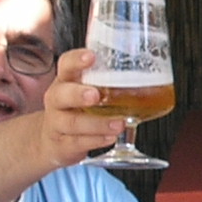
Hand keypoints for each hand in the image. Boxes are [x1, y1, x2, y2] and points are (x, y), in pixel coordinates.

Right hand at [39, 48, 130, 167]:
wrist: (51, 140)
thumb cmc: (76, 109)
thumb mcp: (85, 91)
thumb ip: (107, 82)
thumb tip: (150, 73)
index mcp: (66, 81)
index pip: (66, 65)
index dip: (76, 60)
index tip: (92, 56)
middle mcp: (57, 100)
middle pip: (60, 94)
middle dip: (78, 94)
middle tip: (96, 95)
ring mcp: (57, 123)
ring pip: (72, 123)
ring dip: (97, 123)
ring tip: (119, 123)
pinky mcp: (62, 144)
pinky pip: (77, 143)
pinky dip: (95, 141)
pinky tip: (110, 138)